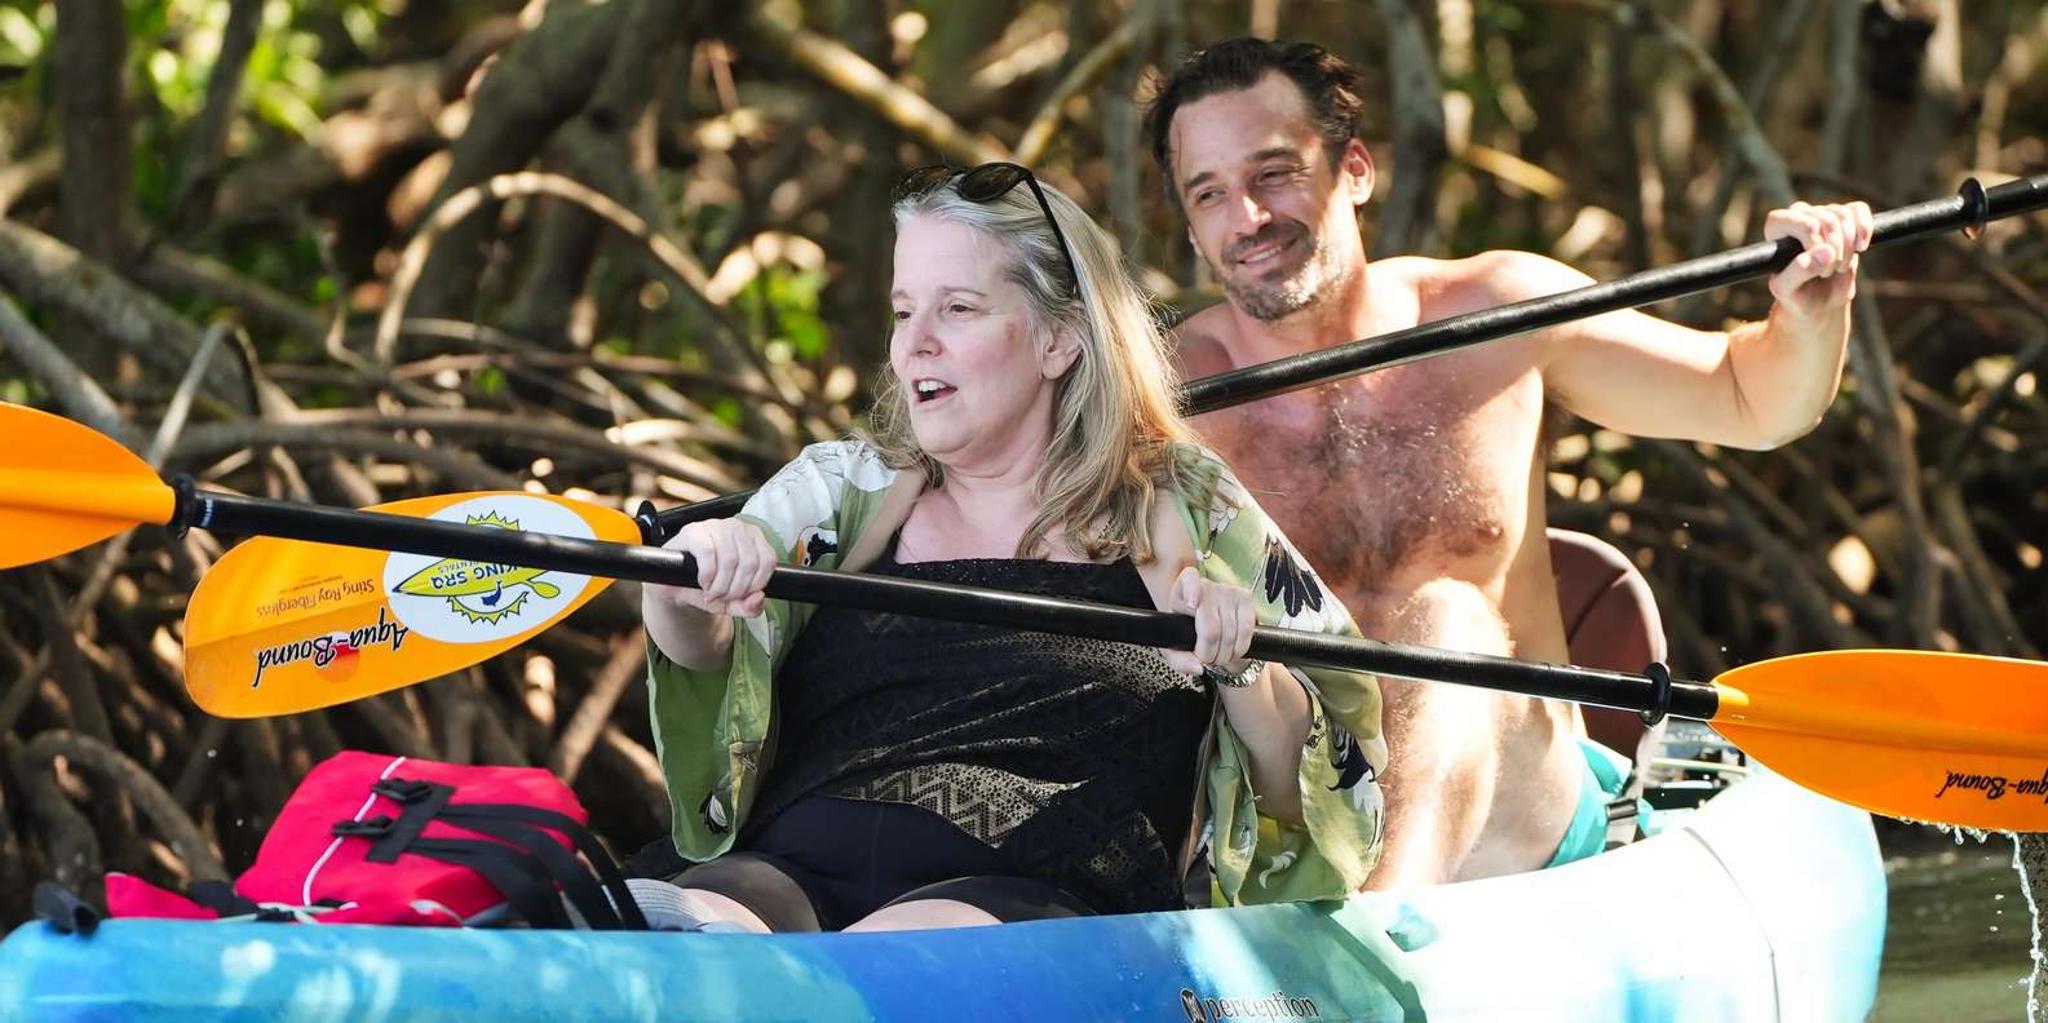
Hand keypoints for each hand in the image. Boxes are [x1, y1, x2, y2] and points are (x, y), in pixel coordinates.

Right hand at [650, 519, 775, 617]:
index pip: (768, 560)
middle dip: (736, 589)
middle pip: (750, 563)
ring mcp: (715, 526)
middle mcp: (737, 528)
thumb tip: (759, 598)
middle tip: (722, 597)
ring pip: (730, 559)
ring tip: (711, 593)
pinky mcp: (694, 531)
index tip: (741, 596)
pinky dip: (707, 576)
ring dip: (720, 585)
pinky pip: (708, 554)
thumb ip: (750, 606)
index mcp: (753, 538)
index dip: (756, 584)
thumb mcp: (732, 602)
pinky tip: (702, 582)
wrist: (675, 585)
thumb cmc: (707, 587)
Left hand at [1161, 566, 1255, 677]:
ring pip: (1229, 633)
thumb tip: (1197, 667)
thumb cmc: (1187, 633)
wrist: (1209, 625)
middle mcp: (1206, 585)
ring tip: (1218, 656)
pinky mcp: (1246, 597)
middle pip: (1210, 627)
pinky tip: (1233, 650)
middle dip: (1209, 653)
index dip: (1191, 591)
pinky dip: (1240, 647)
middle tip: (1207, 659)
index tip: (1192, 604)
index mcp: (1182, 589)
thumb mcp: (1175, 647)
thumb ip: (1180, 660)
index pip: (1189, 580)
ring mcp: (1228, 590)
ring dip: (1225, 654)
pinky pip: (1246, 629)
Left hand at [1764, 200, 1873, 316]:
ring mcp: (1823, 213)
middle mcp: (1799, 215)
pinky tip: (1861, 248)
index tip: (1819, 268)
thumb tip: (1826, 252)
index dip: (1817, 245)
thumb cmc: (1797, 294)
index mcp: (1777, 226)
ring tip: (1839, 267)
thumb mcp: (1787, 290)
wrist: (1818, 300)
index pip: (1805, 224)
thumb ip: (1799, 272)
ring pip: (1844, 215)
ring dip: (1848, 247)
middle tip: (1828, 273)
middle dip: (1835, 251)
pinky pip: (1859, 209)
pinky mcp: (1845, 216)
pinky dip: (1864, 229)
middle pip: (1827, 220)